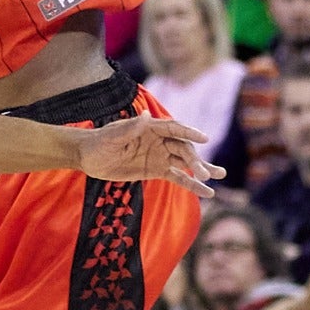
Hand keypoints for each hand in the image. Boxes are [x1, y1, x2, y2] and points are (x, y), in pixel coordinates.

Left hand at [75, 112, 223, 196]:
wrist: (89, 157)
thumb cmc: (100, 141)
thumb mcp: (114, 135)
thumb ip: (132, 128)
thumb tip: (148, 116)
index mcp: (150, 127)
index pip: (174, 128)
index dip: (189, 133)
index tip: (205, 138)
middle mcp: (159, 140)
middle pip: (182, 148)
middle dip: (195, 159)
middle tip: (205, 173)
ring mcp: (159, 156)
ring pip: (185, 162)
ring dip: (202, 169)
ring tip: (220, 175)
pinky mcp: (157, 171)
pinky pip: (178, 178)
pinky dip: (192, 185)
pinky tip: (207, 193)